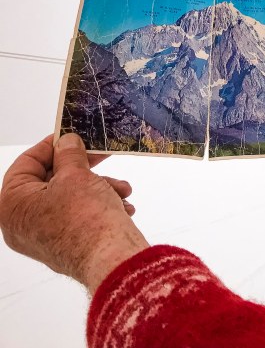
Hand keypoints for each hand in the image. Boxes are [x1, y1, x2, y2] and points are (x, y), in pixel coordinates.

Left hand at [0, 133, 149, 292]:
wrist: (110, 258)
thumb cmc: (86, 217)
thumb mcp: (77, 174)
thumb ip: (69, 154)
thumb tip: (66, 143)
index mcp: (12, 204)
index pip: (27, 163)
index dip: (52, 146)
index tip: (72, 136)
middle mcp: (20, 224)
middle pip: (51, 182)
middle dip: (84, 170)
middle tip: (101, 156)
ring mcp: (41, 237)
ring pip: (69, 199)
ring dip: (98, 188)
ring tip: (122, 189)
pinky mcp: (63, 246)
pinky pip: (77, 217)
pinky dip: (99, 207)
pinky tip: (122, 205)